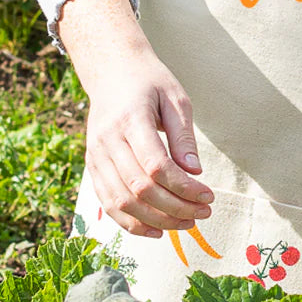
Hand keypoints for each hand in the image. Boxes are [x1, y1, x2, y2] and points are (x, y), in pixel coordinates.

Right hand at [82, 45, 214, 238]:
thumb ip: (183, 137)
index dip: (183, 187)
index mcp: (131, 119)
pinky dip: (131, 222)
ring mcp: (95, 155)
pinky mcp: (92, 166)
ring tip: (186, 224)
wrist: (111, 71)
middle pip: (139, 188)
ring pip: (121, 202)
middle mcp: (108, 141)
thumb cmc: (150, 83)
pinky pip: (108, 203)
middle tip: (203, 213)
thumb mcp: (176, 99)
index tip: (208, 196)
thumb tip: (195, 173)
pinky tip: (157, 230)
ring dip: (156, 220)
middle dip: (175, 208)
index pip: (156, 166)